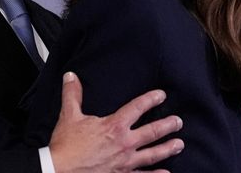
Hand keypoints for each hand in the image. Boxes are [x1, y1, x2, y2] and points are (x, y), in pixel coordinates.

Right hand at [49, 72, 183, 172]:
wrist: (60, 171)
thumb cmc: (66, 146)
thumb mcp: (69, 116)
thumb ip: (72, 94)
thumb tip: (71, 76)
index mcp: (114, 126)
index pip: (137, 108)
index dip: (151, 100)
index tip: (161, 95)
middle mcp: (124, 143)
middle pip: (152, 132)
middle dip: (167, 125)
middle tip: (178, 122)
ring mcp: (125, 162)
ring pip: (152, 154)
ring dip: (167, 149)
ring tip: (179, 144)